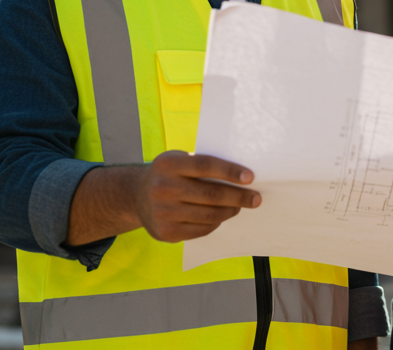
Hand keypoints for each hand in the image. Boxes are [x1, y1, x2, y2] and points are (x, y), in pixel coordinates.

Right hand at [134, 151, 260, 242]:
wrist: (137, 197)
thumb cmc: (169, 175)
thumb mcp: (178, 161)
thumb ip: (202, 165)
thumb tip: (241, 176)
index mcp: (169, 164)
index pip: (206, 166)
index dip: (230, 171)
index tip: (250, 178)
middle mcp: (163, 188)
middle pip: (211, 194)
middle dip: (238, 197)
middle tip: (256, 198)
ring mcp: (163, 212)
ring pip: (209, 214)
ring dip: (230, 211)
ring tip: (239, 207)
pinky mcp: (166, 232)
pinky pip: (201, 229)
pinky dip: (216, 222)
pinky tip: (221, 216)